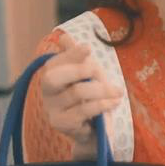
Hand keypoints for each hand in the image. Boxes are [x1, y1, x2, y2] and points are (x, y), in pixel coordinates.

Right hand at [40, 33, 123, 158]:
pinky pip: (83, 110)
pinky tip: (113, 102)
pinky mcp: (61, 124)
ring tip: (118, 91)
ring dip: (102, 89)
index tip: (88, 49)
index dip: (71, 54)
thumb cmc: (89, 95)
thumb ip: (75, 56)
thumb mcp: (86, 73)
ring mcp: (52, 108)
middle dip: (79, 70)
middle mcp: (46, 90)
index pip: (56, 61)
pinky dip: (102, 104)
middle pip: (54, 77)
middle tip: (99, 71)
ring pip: (76, 92)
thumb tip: (64, 37)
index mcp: (51, 73)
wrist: (93, 128)